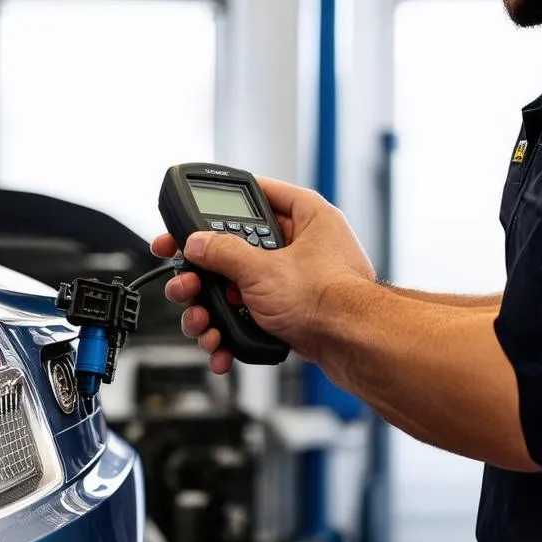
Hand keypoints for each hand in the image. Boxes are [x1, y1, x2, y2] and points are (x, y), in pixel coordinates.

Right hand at [151, 176, 373, 372]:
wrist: (356, 348)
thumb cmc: (331, 300)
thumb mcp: (263, 270)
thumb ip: (224, 253)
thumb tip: (197, 243)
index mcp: (308, 217)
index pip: (261, 193)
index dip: (225, 202)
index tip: (197, 213)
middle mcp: (305, 245)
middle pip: (242, 246)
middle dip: (208, 272)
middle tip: (186, 278)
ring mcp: (298, 281)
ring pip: (242, 286)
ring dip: (213, 307)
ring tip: (200, 320)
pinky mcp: (294, 312)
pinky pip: (253, 314)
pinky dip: (233, 329)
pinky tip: (221, 343)